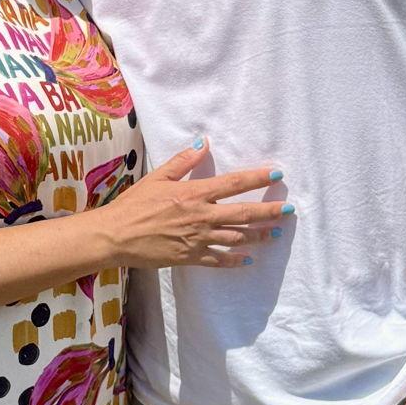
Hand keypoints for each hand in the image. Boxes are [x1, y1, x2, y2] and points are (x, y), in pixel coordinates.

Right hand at [101, 144, 288, 270]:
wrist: (116, 236)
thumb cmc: (134, 204)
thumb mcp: (157, 177)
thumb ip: (183, 162)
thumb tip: (204, 144)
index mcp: (194, 194)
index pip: (233, 184)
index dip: (257, 178)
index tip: (276, 175)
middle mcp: (201, 216)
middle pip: (244, 213)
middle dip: (269, 211)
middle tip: (290, 209)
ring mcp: (198, 239)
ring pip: (236, 237)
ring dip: (258, 236)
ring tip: (275, 233)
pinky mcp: (191, 258)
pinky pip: (219, 259)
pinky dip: (235, 260)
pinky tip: (248, 259)